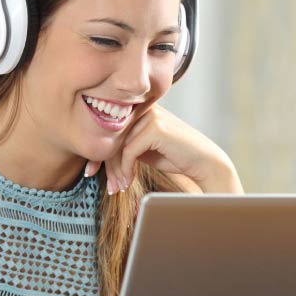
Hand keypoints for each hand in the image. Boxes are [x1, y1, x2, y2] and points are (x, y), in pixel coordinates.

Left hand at [84, 104, 242, 194]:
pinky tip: (128, 181)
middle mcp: (144, 107)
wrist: (204, 163)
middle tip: (106, 185)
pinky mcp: (156, 127)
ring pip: (117, 145)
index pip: (109, 128)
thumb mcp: (143, 150)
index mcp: (140, 108)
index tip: (91, 171)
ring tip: (117, 188)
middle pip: (110, 136)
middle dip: (105, 164)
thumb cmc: (174, 157)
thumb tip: (94, 154)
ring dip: (115, 171)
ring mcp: (150, 115)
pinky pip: (128, 151)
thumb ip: (124, 145)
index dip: (97, 151)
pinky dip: (125, 169)